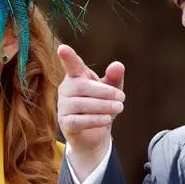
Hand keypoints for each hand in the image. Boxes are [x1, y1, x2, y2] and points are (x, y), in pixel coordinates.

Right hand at [57, 44, 124, 179]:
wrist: (94, 135)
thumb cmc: (101, 106)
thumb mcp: (111, 90)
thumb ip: (114, 77)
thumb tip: (118, 64)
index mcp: (76, 77)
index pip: (71, 65)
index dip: (68, 57)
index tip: (62, 48)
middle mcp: (66, 89)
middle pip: (82, 86)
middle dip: (104, 91)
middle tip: (122, 98)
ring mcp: (63, 107)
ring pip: (81, 104)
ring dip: (103, 106)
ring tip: (119, 108)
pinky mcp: (65, 124)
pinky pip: (78, 121)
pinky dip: (94, 119)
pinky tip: (107, 119)